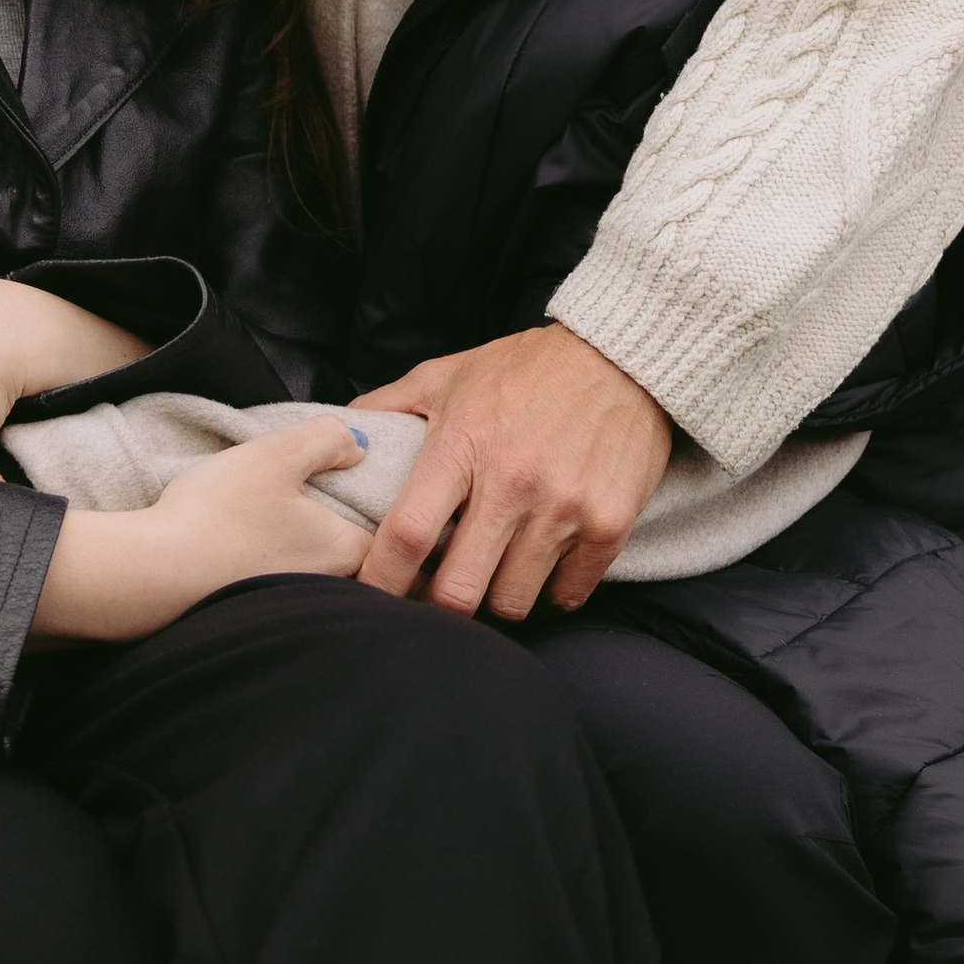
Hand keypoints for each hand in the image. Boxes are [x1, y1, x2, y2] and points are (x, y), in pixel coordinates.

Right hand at [31, 418, 369, 641]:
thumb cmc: (218, 514)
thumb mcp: (276, 453)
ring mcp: (294, 607)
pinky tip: (258, 540)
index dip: (402, 512)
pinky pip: (289, 585)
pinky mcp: (258, 615)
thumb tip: (359, 444)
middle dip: (363, 532)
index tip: (394, 493)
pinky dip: (285, 564)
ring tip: (297, 515)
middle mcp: (332, 587)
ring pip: (326, 573)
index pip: (401, 536)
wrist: (152, 575)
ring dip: (319, 549)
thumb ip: (327, 438)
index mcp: (349, 549)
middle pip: (366, 558)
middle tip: (347, 500)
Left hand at [351, 327, 671, 620]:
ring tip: (494, 575)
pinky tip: (542, 568)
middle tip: (438, 596)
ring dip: (497, 599)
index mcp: (462, 446)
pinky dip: (551, 592)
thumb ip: (389, 405)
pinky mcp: (609, 524)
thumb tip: (343, 436)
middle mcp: (512, 482)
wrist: (621, 357)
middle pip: (459, 589)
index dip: (381, 579)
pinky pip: (569, 594)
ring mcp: (564, 507)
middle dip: (439, 607)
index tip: (370, 597)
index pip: (408, 533)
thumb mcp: (448, 374)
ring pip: (513, 601)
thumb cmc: (525, 367)